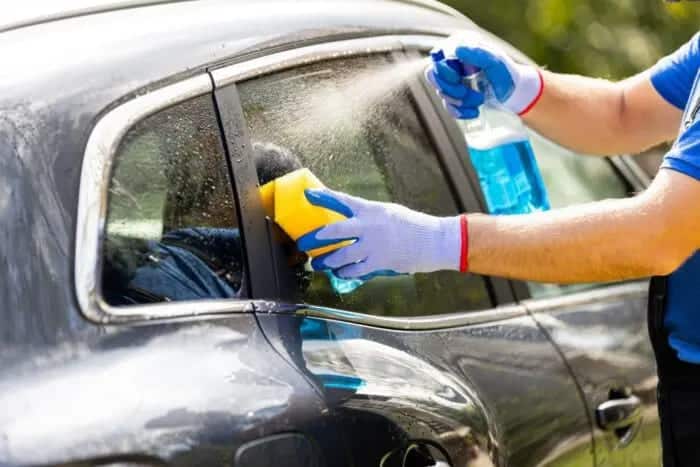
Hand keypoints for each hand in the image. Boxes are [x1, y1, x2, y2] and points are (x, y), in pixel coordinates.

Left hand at [296, 188, 465, 279]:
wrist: (434, 241)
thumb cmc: (413, 226)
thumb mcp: (388, 213)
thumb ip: (368, 217)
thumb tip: (350, 221)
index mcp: (371, 210)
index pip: (342, 200)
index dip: (323, 197)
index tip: (309, 194)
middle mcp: (369, 226)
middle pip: (334, 231)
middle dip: (315, 238)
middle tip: (303, 242)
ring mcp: (373, 245)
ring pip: (341, 255)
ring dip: (327, 261)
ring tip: (319, 264)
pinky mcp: (379, 262)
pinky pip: (355, 270)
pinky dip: (344, 272)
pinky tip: (340, 273)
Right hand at [425, 33, 542, 117]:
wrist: (514, 93)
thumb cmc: (507, 73)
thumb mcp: (495, 62)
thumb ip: (478, 54)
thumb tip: (457, 49)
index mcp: (461, 48)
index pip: (437, 57)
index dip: (442, 70)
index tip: (457, 78)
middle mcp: (454, 62)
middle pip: (434, 76)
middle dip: (450, 89)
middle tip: (465, 94)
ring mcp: (454, 80)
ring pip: (442, 93)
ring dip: (460, 101)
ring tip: (479, 100)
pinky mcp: (456, 96)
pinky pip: (448, 106)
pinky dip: (460, 112)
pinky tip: (475, 112)